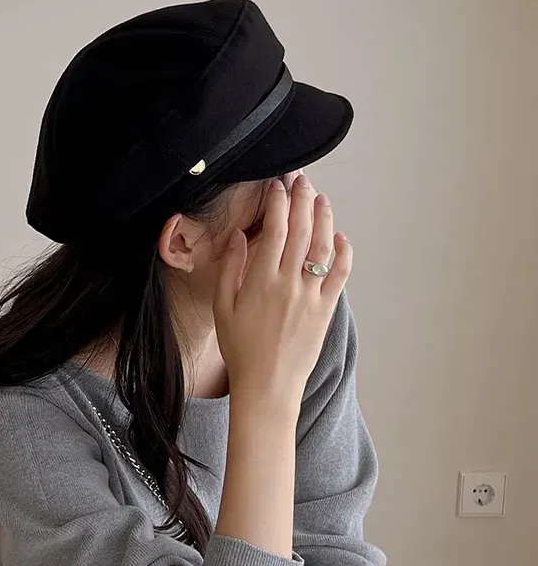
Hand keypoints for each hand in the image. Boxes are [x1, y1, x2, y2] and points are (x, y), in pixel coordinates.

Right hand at [213, 175, 351, 403]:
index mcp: (260, 280)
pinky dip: (343, 253)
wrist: (267, 385)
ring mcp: (310, 296)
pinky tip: (340, 237)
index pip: (274, 229)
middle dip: (302, 200)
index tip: (277, 186)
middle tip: (302, 181)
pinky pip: (339, 275)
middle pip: (300, 230)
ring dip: (323, 218)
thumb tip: (238, 236)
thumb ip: (230, 268)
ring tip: (322, 199)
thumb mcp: (222, 307)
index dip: (278, 203)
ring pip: (321, 247)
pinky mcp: (325, 310)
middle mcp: (288, 283)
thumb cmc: (240, 349)